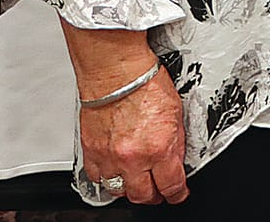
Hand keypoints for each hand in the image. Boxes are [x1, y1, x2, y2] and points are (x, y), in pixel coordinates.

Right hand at [80, 68, 186, 204]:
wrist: (117, 73)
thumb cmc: (147, 84)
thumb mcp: (177, 114)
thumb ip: (175, 143)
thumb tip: (176, 161)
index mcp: (159, 148)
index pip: (170, 185)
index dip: (177, 194)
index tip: (178, 194)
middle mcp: (133, 158)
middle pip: (143, 195)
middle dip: (154, 196)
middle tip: (159, 192)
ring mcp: (109, 157)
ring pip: (118, 190)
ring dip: (129, 189)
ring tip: (137, 183)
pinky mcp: (91, 152)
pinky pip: (96, 178)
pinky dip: (106, 178)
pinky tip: (114, 171)